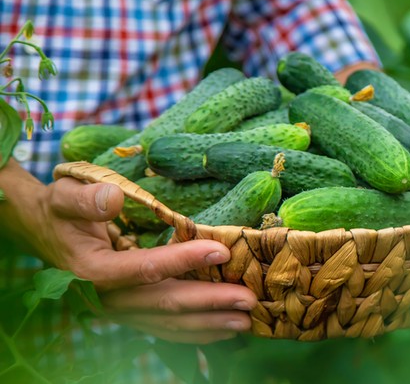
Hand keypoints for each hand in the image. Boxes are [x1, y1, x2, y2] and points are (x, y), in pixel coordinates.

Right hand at [1, 163, 256, 343]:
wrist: (43, 233)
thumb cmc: (60, 210)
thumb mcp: (66, 195)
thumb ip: (87, 199)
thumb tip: (115, 199)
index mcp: (92, 270)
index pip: (145, 269)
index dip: (184, 260)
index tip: (221, 251)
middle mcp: (107, 298)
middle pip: (164, 304)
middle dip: (209, 302)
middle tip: (248, 300)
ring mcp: (119, 311)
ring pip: (168, 323)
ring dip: (209, 324)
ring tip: (245, 321)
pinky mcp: (129, 315)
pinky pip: (165, 329)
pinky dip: (196, 332)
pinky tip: (224, 331)